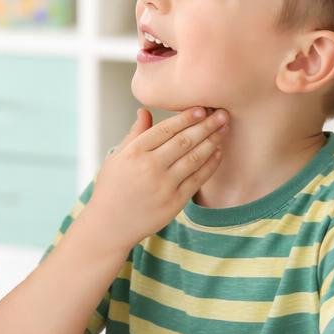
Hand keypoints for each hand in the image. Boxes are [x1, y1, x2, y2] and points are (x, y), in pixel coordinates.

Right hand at [77, 107, 225, 251]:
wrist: (109, 225)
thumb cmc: (111, 188)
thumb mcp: (116, 157)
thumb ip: (134, 134)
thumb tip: (145, 111)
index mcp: (134, 152)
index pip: (166, 129)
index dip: (186, 117)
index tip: (201, 108)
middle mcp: (150, 167)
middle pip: (184, 141)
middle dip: (206, 125)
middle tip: (221, 114)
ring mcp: (163, 186)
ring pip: (194, 158)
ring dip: (212, 141)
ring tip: (224, 129)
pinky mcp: (174, 202)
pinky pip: (198, 179)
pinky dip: (210, 164)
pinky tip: (218, 152)